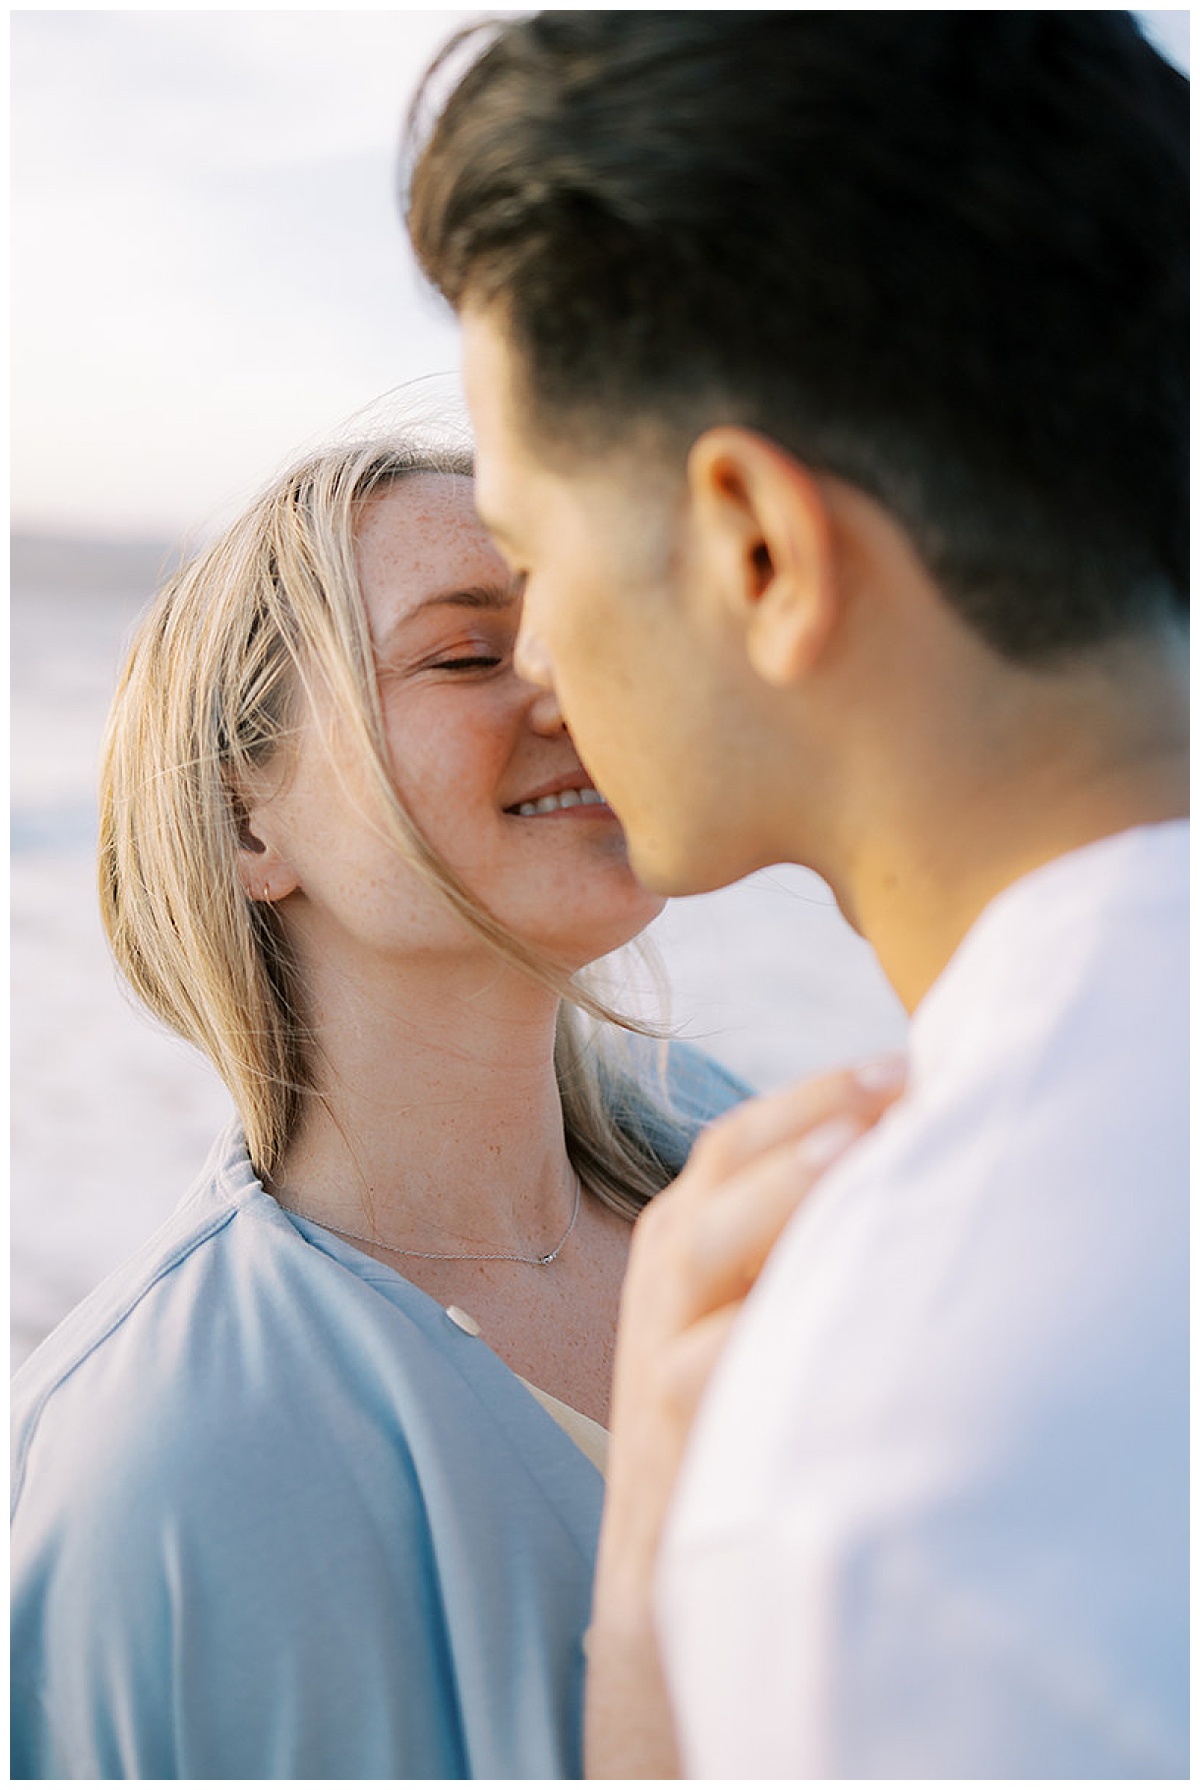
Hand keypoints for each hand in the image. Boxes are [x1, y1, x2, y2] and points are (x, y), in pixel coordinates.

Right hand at [585, 1056, 905, 1776]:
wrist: (665, 1582)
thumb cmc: (734, 1422)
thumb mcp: (753, 1315)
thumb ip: (794, 1243)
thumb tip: (899, 1153)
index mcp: (685, 1243)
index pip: (737, 1142)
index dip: (814, 1095)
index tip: (902, 1060)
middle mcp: (664, 1283)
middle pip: (718, 1177)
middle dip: (805, 1121)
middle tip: (893, 1081)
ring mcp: (656, 1355)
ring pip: (700, 1257)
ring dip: (776, 1203)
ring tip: (850, 1158)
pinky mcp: (667, 1433)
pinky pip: (705, 1373)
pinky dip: (757, 1333)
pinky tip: (817, 1307)